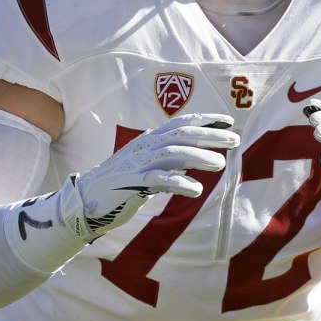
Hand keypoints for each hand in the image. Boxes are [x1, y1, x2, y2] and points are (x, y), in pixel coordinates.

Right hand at [72, 113, 239, 239]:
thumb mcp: (147, 165)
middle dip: (210, 135)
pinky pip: (159, 180)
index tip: (228, 121)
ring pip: (173, 154)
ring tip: (220, 164)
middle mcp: (146, 147)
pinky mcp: (132, 184)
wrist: (86, 201)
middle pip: (182, 134)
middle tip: (234, 140)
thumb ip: (169, 159)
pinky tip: (196, 189)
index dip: (205, 120)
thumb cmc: (120, 183)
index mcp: (149, 140)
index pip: (181, 123)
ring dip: (199, 157)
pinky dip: (180, 182)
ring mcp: (139, 164)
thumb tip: (197, 155)